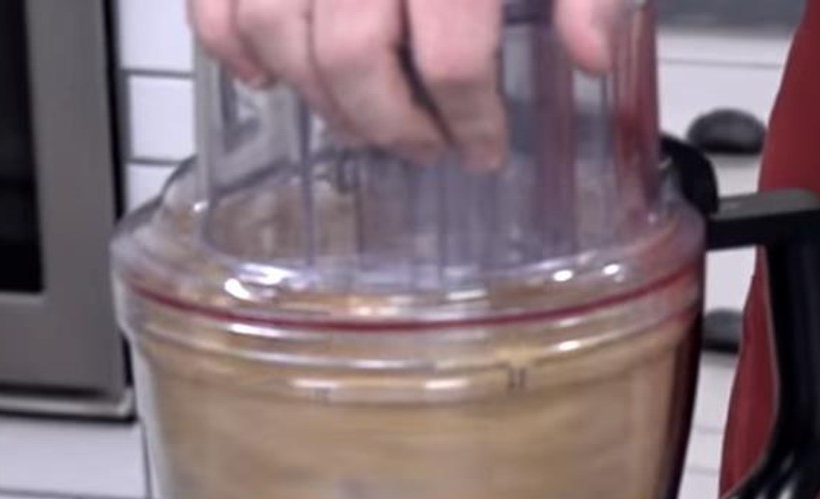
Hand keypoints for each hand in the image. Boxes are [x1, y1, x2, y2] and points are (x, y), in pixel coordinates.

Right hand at [188, 0, 630, 169]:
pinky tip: (264, 76)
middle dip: (389, 123)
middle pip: (352, 56)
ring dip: (316, 97)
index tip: (483, 148)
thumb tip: (590, 55)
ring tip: (359, 120)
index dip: (470, 120)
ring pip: (275, 29)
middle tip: (422, 146)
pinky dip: (228, 42)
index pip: (453, 57)